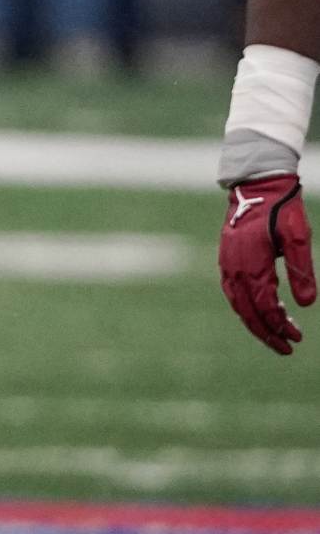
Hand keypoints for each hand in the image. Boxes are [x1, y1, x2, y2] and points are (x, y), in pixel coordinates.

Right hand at [219, 173, 315, 353]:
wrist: (255, 185)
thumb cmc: (281, 209)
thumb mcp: (298, 236)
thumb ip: (302, 270)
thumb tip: (307, 303)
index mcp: (252, 264)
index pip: (264, 306)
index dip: (280, 325)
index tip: (297, 338)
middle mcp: (235, 270)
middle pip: (249, 313)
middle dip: (268, 333)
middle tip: (287, 347)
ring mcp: (227, 267)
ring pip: (239, 306)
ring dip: (258, 323)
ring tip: (278, 333)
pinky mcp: (227, 264)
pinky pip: (234, 295)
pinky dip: (248, 309)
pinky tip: (262, 311)